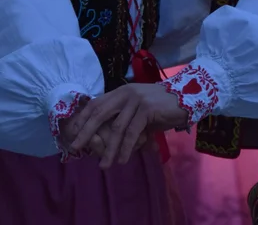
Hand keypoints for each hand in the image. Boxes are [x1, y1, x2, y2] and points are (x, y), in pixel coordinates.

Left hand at [70, 83, 187, 167]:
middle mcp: (125, 93)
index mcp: (120, 91)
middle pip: (99, 113)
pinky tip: (123, 160)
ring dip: (109, 149)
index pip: (95, 104)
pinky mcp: (147, 109)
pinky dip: (126, 148)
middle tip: (75, 148)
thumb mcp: (138, 109)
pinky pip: (132, 132)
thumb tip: (106, 136)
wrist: (186, 98)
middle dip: (86, 132)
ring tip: (104, 165)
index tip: (72, 134)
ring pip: (116, 128)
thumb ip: (124, 117)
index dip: (82, 118)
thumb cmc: (161, 107)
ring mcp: (136, 100)